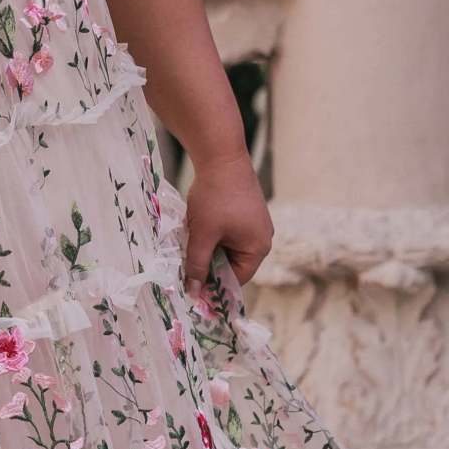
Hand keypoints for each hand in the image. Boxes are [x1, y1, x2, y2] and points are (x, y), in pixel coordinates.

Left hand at [181, 141, 273, 289]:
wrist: (221, 156)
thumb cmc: (215, 197)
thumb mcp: (203, 235)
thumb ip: (197, 265)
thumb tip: (193, 293)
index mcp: (259, 247)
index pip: (236, 279)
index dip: (214, 287)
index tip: (191, 290)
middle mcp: (262, 238)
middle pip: (233, 264)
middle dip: (210, 265)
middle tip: (186, 267)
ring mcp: (256, 224)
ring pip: (228, 248)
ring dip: (209, 249)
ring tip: (191, 244)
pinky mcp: (247, 212)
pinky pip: (229, 233)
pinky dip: (213, 235)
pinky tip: (198, 228)